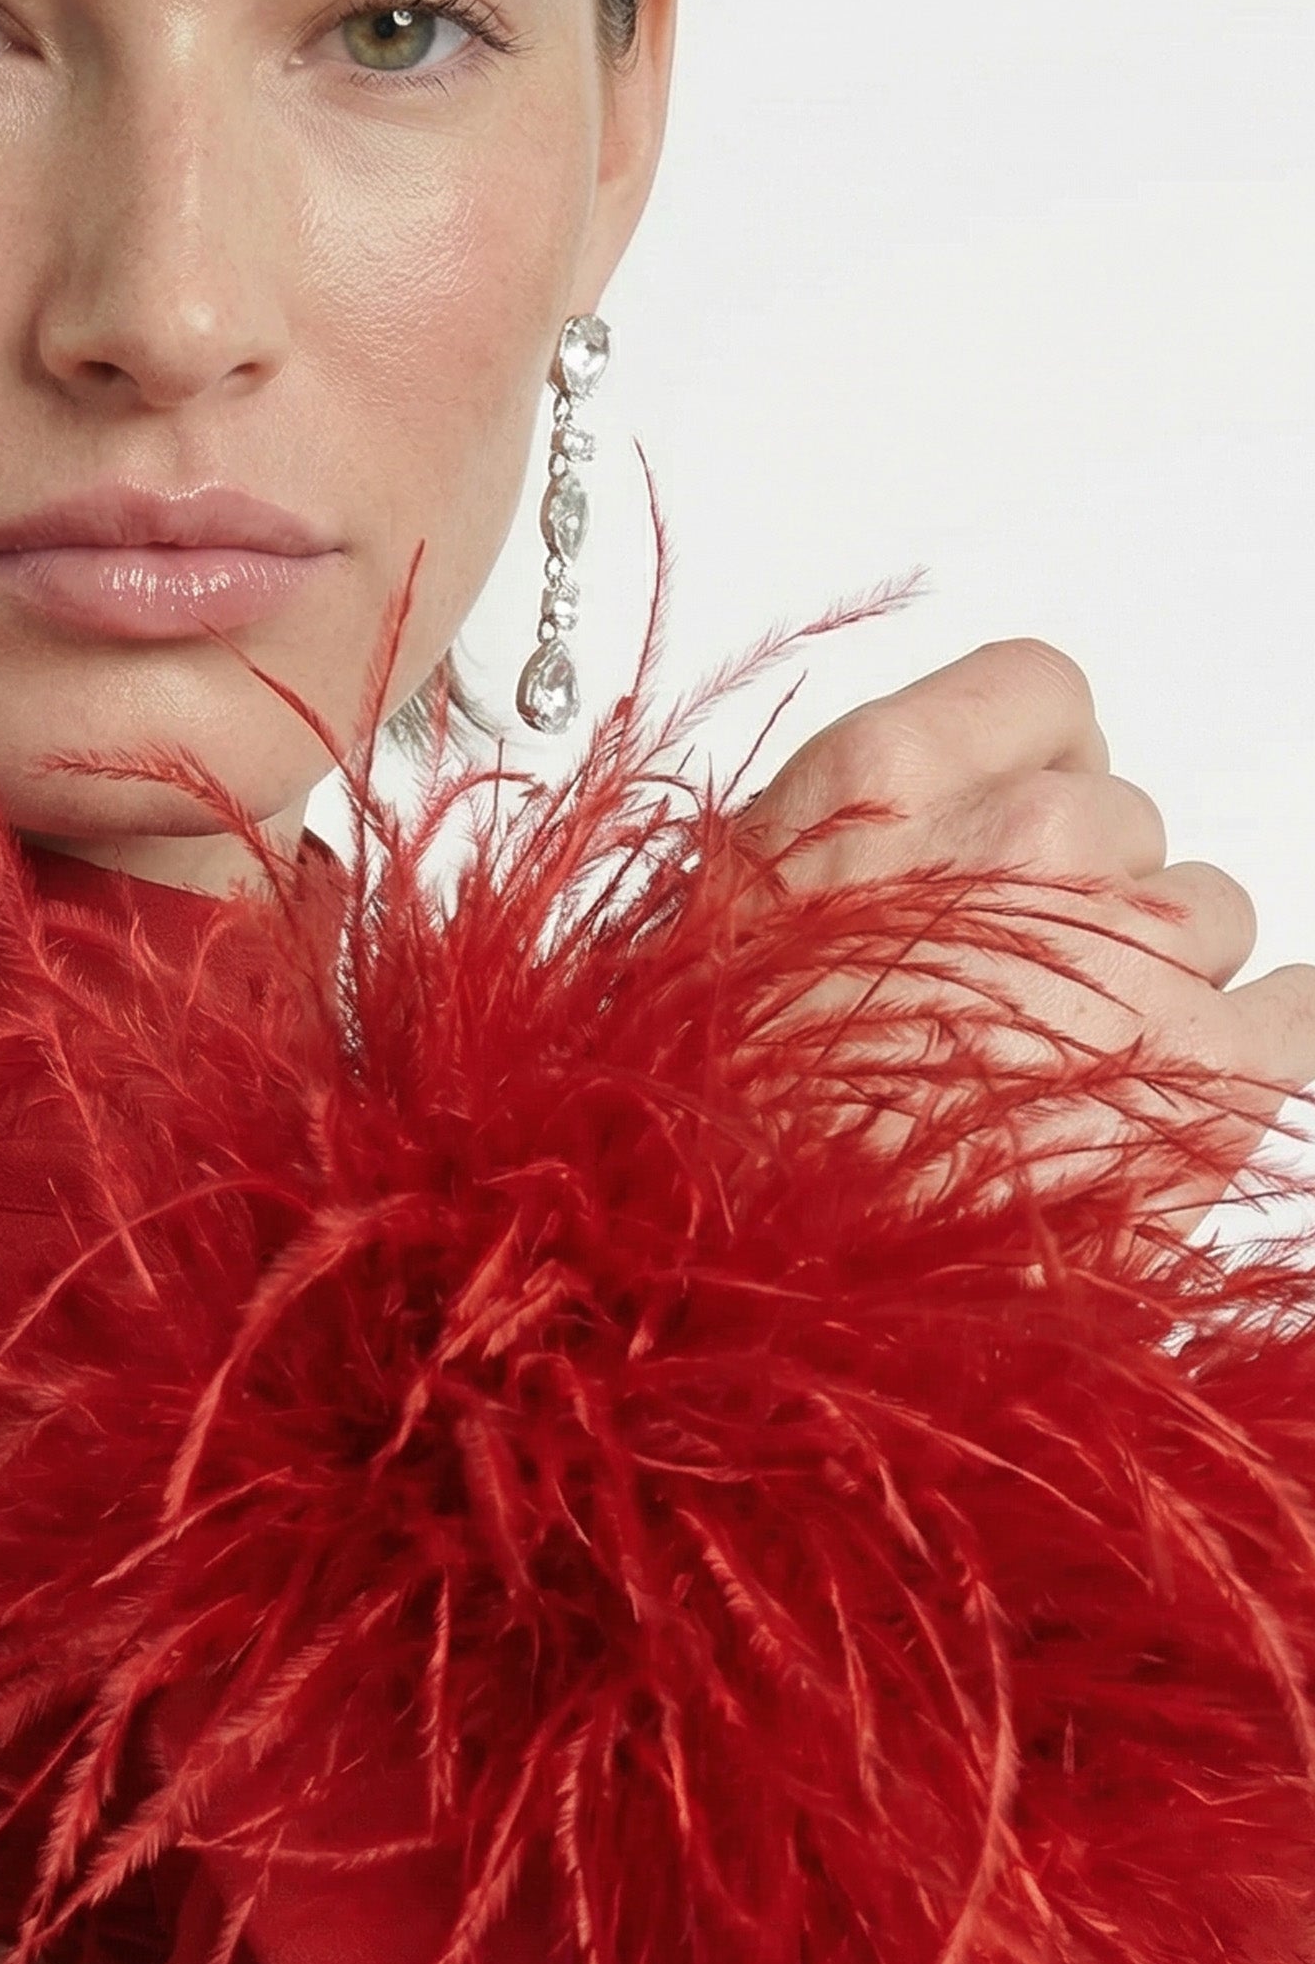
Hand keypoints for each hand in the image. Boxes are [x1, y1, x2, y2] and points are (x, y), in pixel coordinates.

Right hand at [741, 641, 1314, 1214]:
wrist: (745, 1268)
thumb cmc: (708, 1119)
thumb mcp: (709, 938)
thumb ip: (827, 858)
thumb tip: (886, 867)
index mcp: (884, 781)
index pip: (1038, 695)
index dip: (1036, 772)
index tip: (1011, 833)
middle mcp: (1022, 839)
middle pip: (1125, 822)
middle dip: (1081, 905)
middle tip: (1000, 1005)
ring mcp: (1125, 950)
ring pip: (1206, 915)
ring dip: (1154, 984)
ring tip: (1058, 1081)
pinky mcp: (1210, 1070)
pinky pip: (1296, 1012)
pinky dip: (1261, 1043)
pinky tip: (1186, 1094)